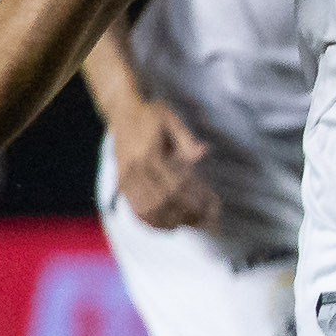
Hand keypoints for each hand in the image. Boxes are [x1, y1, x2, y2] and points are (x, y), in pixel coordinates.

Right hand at [104, 94, 217, 229]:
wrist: (122, 110)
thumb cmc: (151, 114)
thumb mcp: (171, 118)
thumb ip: (186, 138)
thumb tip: (202, 153)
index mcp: (148, 153)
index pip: (175, 184)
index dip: (196, 198)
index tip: (213, 205)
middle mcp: (134, 168)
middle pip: (163, 200)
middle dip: (187, 212)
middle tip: (208, 219)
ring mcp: (125, 177)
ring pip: (148, 208)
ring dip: (172, 220)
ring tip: (192, 223)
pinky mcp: (121, 182)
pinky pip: (134, 208)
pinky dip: (152, 221)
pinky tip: (169, 225)